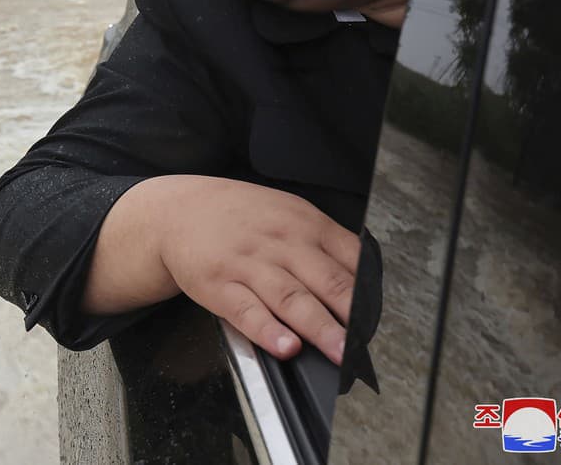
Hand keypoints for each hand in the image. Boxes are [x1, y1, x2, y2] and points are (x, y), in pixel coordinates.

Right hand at [156, 176, 359, 363]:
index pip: (349, 259)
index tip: (381, 322)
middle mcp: (280, 243)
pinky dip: (267, 331)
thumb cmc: (240, 216)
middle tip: (369, 343)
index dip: (369, 294)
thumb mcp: (287, 213)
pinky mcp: (219, 286)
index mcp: (304, 224)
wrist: (179, 209)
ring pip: (291, 299)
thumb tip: (365, 280)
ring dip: (319, 328)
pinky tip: (284, 346)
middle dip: (352, 316)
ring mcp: (248, 265)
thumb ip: (326, 243)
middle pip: (325, 281)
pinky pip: (247, 311)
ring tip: (339, 352)